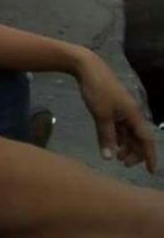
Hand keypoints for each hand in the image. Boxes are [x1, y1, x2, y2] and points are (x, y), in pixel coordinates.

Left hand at [75, 49, 156, 173]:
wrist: (87, 66)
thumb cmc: (97, 89)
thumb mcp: (101, 115)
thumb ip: (106, 137)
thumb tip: (109, 159)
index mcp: (133, 114)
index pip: (146, 139)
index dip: (149, 155)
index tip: (150, 171)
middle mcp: (131, 112)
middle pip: (139, 137)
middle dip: (134, 152)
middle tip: (122, 162)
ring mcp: (122, 109)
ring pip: (129, 132)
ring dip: (125, 145)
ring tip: (116, 155)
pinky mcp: (113, 105)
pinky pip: (120, 125)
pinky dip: (118, 135)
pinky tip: (111, 142)